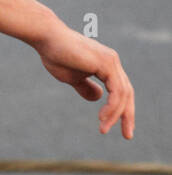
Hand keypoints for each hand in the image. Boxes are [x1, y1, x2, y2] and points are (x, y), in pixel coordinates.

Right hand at [33, 22, 134, 137]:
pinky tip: (103, 117)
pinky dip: (112, 106)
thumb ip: (86, 87)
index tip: (121, 128)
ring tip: (103, 128)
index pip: (121, 90)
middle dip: (127, 116)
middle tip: (127, 136)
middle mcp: (113, 62)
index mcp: (106, 65)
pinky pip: (116, 90)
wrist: (47, 39)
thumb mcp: (72, 77)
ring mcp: (111, 61)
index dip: (122, 110)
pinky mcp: (106, 63)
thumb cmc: (56, 55)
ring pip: (123, 94)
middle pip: (127, 93)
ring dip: (115, 114)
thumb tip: (98, 98)